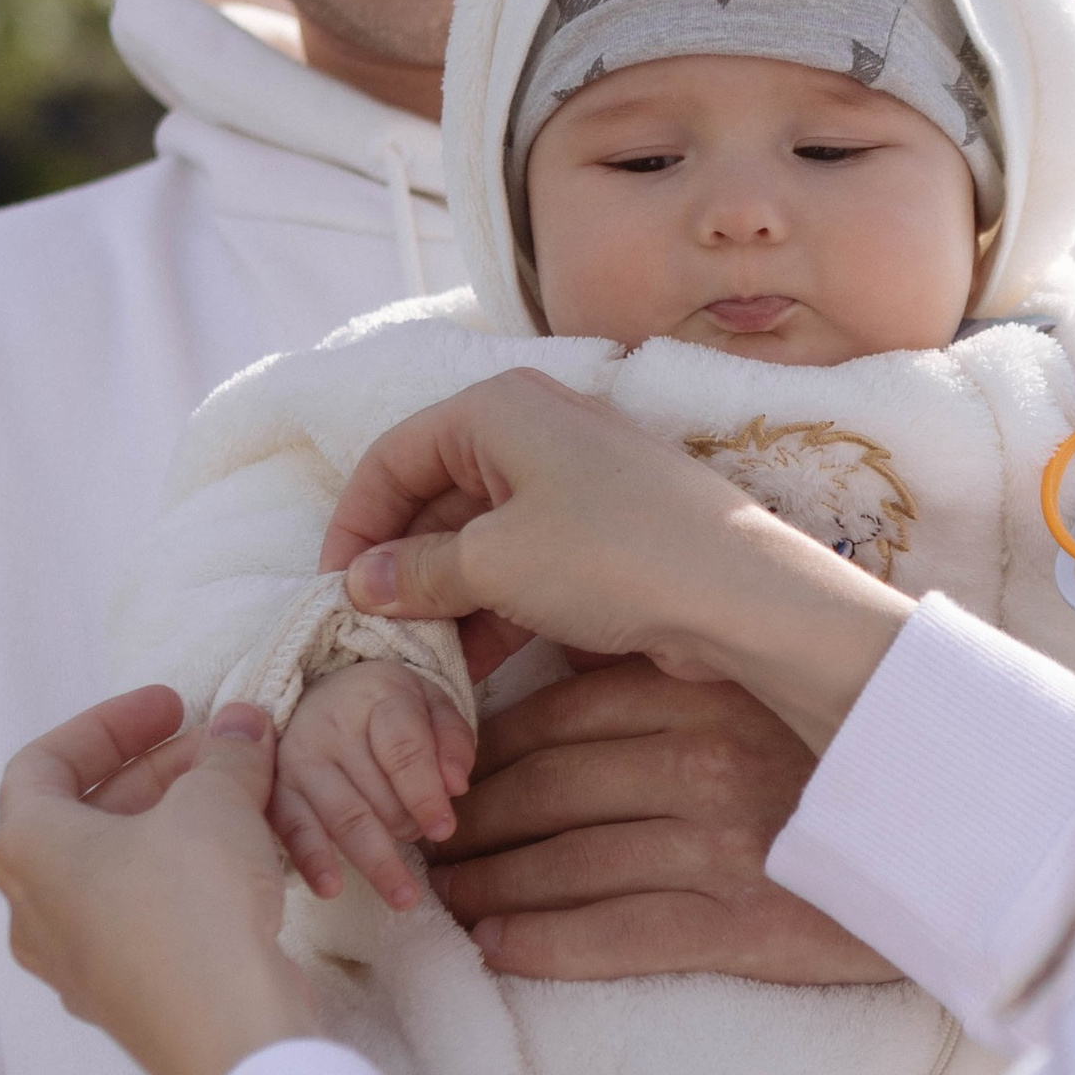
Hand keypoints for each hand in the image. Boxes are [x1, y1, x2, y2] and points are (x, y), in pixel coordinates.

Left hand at [0, 687, 315, 1074]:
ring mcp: (73, 961)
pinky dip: (180, 877)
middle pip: (83, 816)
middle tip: (219, 749)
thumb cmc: (196, 904)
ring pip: (115, 869)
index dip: (109, 724)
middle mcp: (33, 907)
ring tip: (239, 800)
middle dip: (154, 773)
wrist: (227, 1034)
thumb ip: (223, 753)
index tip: (171, 706)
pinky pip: (139, 917)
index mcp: (28, 849)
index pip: (44, 761)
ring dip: (172, 824)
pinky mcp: (120, 996)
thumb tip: (240, 724)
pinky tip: (242, 864)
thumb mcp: (215, 803)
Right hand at [275, 662, 476, 914]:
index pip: (402, 750)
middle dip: (406, 825)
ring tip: (404, 897)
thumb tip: (456, 786)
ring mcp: (299, 757)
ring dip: (375, 861)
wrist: (321, 696)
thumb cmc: (389, 709)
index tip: (444, 831)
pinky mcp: (275, 788)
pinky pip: (294, 829)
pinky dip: (312, 860)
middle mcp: (331, 724)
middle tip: (422, 837)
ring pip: (343, 817)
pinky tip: (331, 889)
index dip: (424, 794)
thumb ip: (453, 740)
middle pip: (376, 793)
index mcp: (377, 696)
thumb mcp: (431, 705)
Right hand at [320, 370, 910, 751]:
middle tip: (375, 633)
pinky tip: (473, 665)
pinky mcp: (605, 531)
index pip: (393, 457)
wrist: (741, 593)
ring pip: (481, 535)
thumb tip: (358, 582)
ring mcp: (575, 480)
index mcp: (498, 409)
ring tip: (420, 659)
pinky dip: (494, 606)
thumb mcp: (494, 564)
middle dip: (401, 566)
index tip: (334, 589)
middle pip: (436, 496)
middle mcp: (535, 430)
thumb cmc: (612, 555)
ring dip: (446, 596)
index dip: (354, 523)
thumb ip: (415, 570)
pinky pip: (526, 561)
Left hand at [430, 660, 900, 981]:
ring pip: (563, 862)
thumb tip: (554, 692)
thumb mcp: (761, 698)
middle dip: (467, 823)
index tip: (438, 776)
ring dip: (486, 886)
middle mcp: (702, 758)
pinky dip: (542, 943)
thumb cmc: (846, 766)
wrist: (959, 845)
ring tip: (441, 900)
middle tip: (416, 845)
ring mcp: (719, 841)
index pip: (553, 717)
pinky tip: (495, 949)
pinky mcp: (740, 922)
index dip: (480, 754)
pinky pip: (614, 934)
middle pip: (542, 789)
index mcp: (702, 691)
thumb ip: (671, 686)